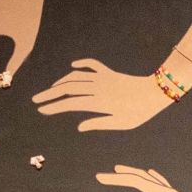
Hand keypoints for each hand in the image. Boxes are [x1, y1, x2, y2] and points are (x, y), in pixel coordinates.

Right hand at [32, 58, 169, 132]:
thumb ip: (98, 123)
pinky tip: (72, 66)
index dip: (54, 107)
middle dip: (50, 94)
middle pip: (68, 88)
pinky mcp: (109, 73)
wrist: (156, 92)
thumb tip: (79, 127)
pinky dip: (81, 64)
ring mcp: (103, 78)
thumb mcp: (120, 124)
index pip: (70, 103)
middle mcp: (97, 87)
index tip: (42, 111)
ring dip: (61, 82)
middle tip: (36, 100)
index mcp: (98, 101)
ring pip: (76, 77)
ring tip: (50, 90)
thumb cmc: (139, 112)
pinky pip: (92, 64)